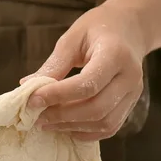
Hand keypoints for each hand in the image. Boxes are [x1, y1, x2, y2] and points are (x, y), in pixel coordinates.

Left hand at [22, 3, 147, 140]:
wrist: (129, 29)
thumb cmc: (97, 29)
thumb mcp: (72, 39)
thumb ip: (54, 64)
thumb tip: (27, 86)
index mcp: (116, 54)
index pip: (87, 84)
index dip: (58, 95)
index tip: (32, 100)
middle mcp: (130, 77)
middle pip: (96, 108)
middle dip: (62, 115)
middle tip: (36, 117)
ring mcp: (133, 93)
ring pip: (104, 122)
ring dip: (72, 126)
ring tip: (47, 122)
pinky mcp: (130, 104)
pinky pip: (110, 127)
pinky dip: (85, 132)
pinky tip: (65, 127)